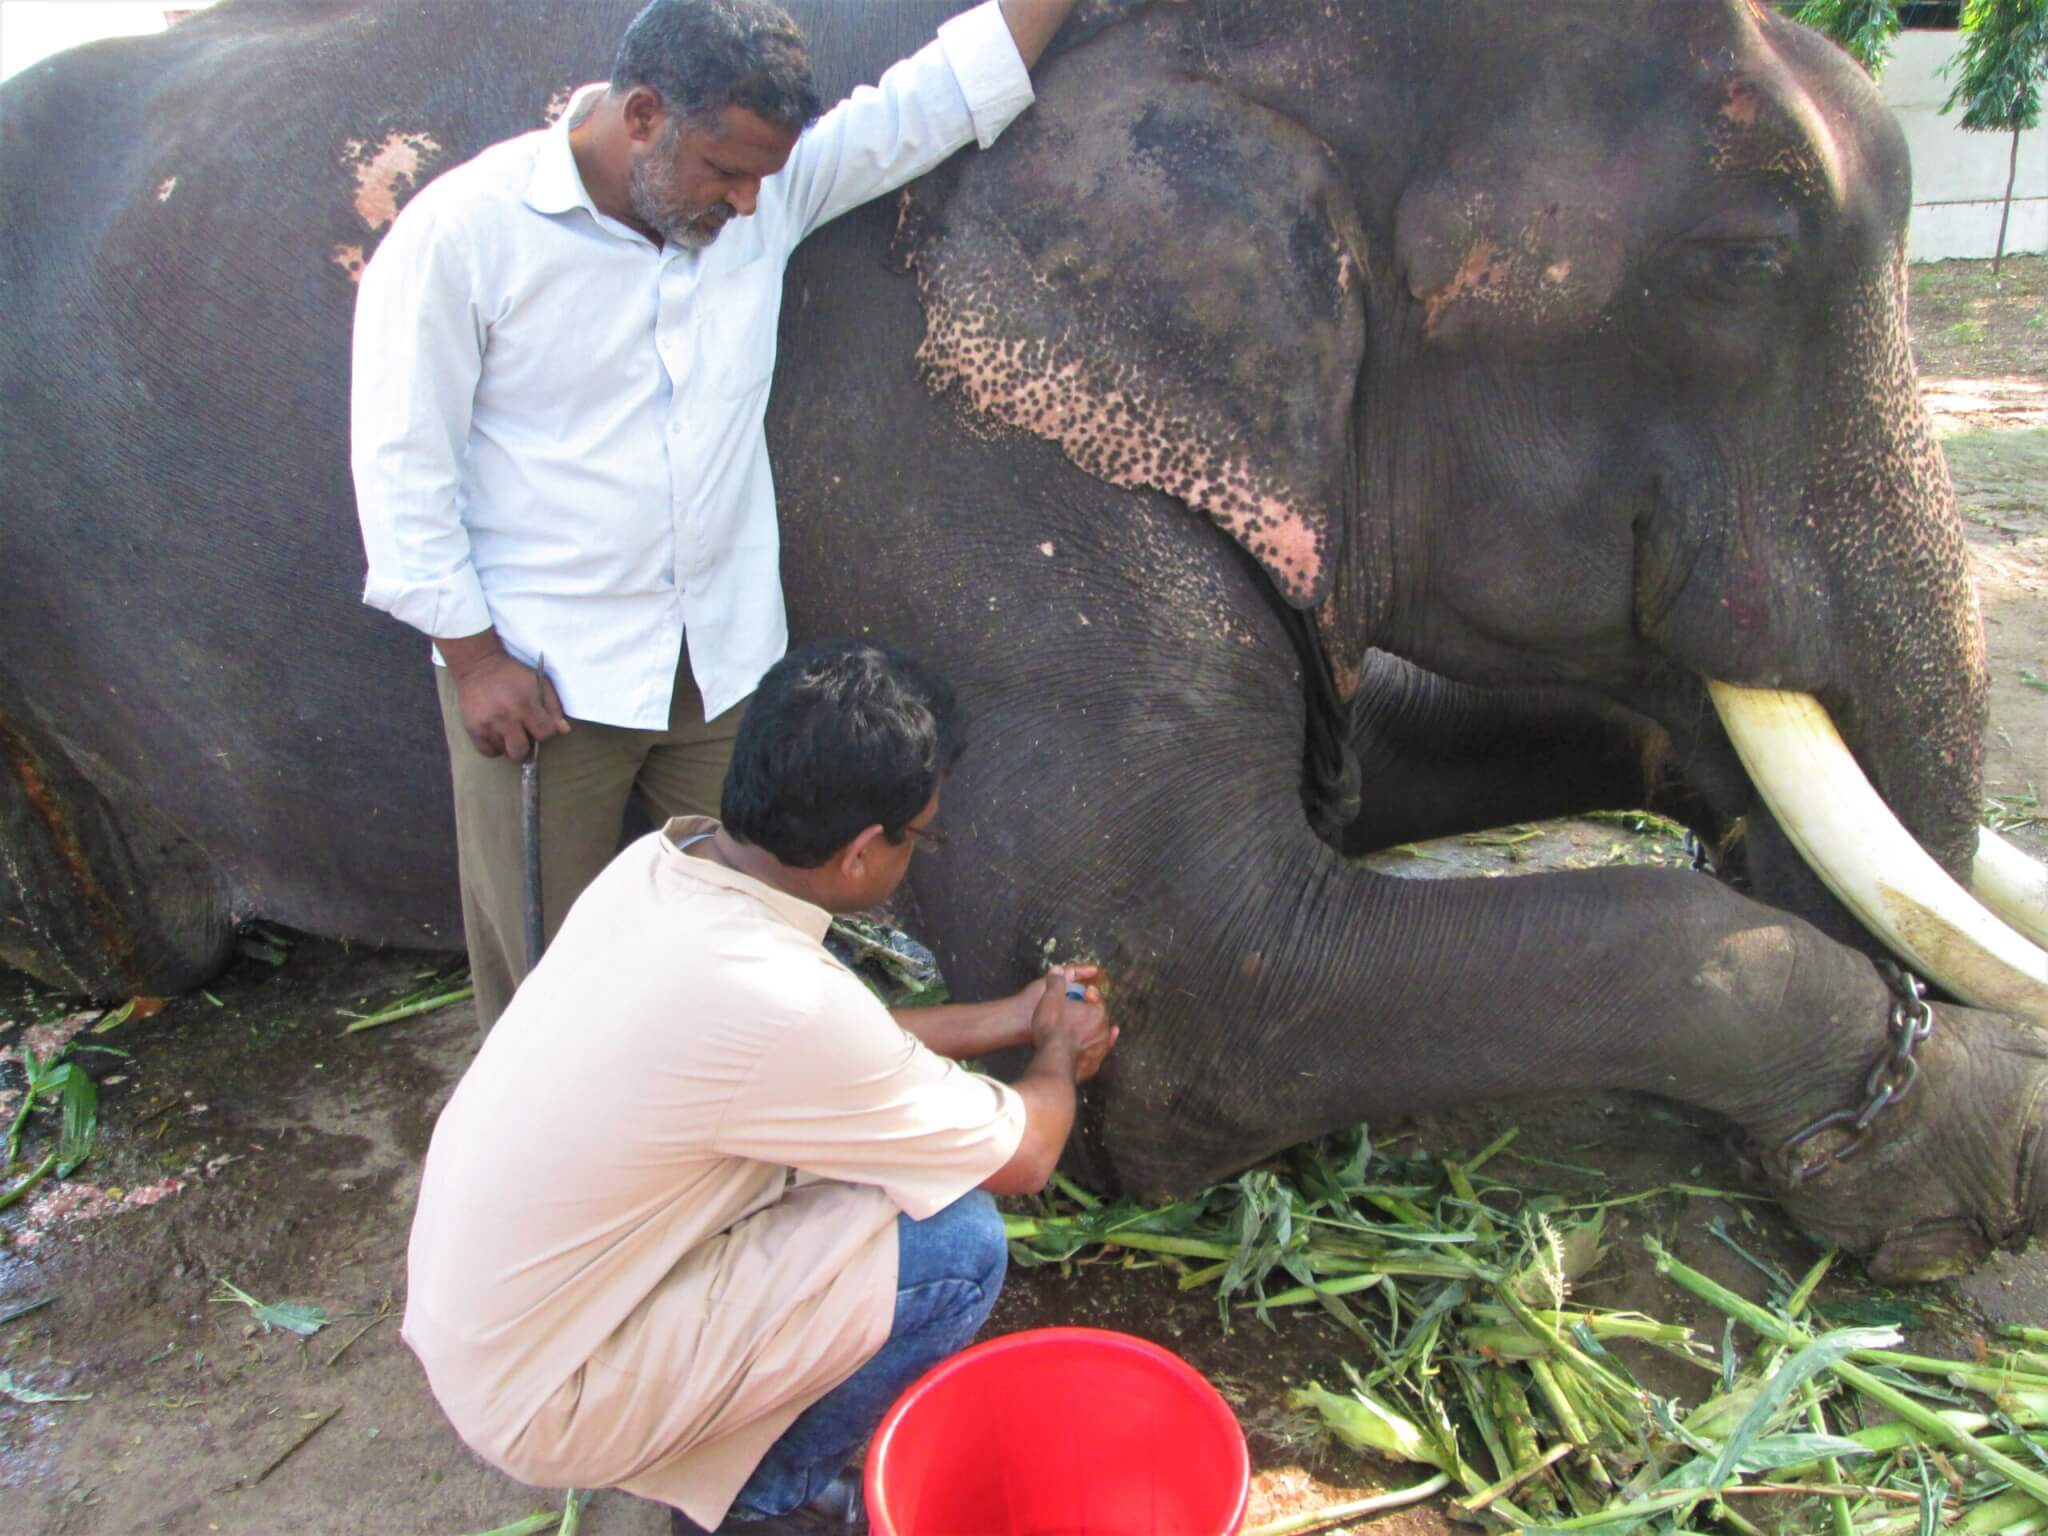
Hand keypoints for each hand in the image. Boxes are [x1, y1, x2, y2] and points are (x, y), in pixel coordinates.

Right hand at [452, 651, 569, 758]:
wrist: (479, 666)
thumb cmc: (512, 674)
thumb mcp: (538, 683)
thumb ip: (553, 707)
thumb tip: (564, 730)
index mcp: (526, 705)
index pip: (544, 734)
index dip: (545, 731)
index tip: (540, 726)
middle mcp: (506, 718)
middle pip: (521, 751)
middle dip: (527, 747)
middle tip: (524, 735)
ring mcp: (488, 725)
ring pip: (505, 752)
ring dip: (510, 745)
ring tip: (508, 730)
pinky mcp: (473, 729)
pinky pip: (488, 752)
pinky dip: (495, 747)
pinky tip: (497, 735)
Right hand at [1030, 964, 1116, 1082]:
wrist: (1054, 1059)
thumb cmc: (1053, 1027)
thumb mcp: (1051, 997)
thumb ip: (1056, 982)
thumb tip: (1057, 970)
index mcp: (1098, 1012)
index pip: (1097, 1000)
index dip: (1087, 995)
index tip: (1080, 994)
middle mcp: (1104, 1031)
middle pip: (1098, 1019)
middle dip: (1088, 1015)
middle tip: (1074, 1014)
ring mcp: (1100, 1050)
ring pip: (1097, 1038)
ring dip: (1089, 1034)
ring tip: (1075, 1033)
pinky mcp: (1093, 1066)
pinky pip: (1092, 1056)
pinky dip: (1086, 1052)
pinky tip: (1080, 1051)